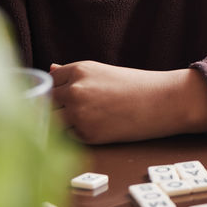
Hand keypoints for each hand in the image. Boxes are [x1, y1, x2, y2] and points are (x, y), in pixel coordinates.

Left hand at [49, 61, 206, 143]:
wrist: (162, 102)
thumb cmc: (135, 86)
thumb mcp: (102, 72)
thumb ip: (72, 74)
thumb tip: (49, 69)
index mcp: (79, 70)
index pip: (47, 82)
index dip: (53, 92)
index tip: (61, 98)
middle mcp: (75, 90)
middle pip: (44, 103)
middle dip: (52, 109)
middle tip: (69, 113)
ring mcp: (79, 113)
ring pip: (50, 122)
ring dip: (59, 124)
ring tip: (81, 121)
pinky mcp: (87, 134)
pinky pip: (67, 137)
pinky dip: (74, 136)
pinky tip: (93, 128)